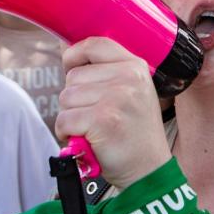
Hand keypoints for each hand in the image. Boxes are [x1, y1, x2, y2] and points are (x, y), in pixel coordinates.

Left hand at [57, 37, 169, 188]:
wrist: (148, 169)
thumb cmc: (134, 132)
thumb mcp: (132, 92)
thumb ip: (107, 73)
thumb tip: (65, 47)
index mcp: (135, 67)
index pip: (94, 44)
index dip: (74, 56)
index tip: (73, 69)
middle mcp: (128, 78)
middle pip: (73, 76)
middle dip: (75, 99)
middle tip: (95, 116)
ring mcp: (117, 98)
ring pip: (66, 98)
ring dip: (71, 118)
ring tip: (92, 129)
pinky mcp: (103, 119)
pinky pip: (64, 119)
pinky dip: (67, 133)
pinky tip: (86, 140)